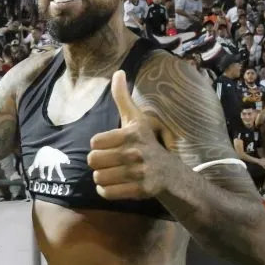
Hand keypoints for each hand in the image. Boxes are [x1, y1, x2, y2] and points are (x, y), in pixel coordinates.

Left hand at [87, 70, 172, 200]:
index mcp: (131, 134)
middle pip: (93, 160)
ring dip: (101, 178)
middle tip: (110, 162)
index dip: (99, 145)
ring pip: (98, 178)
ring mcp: (139, 173)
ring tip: (113, 173)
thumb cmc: (147, 143)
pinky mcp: (140, 190)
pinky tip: (115, 185)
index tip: (110, 146)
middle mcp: (136, 153)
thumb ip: (123, 98)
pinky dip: (106, 191)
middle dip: (98, 163)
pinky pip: (107, 193)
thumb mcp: (136, 120)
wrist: (172, 174)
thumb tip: (118, 72)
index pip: (94, 142)